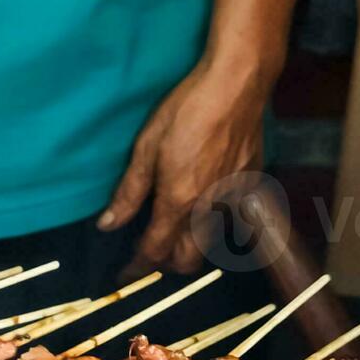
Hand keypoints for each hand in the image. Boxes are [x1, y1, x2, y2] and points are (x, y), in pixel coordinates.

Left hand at [97, 64, 270, 275]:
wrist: (237, 83)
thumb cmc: (187, 109)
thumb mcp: (146, 147)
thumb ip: (129, 192)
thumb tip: (108, 224)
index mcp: (178, 201)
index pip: (154, 251)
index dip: (137, 269)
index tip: (124, 276)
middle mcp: (208, 209)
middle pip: (188, 260)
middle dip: (166, 264)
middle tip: (149, 252)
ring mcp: (234, 198)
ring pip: (210, 241)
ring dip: (190, 244)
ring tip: (173, 229)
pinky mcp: (251, 183)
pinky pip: (229, 216)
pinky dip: (212, 219)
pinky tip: (202, 199)